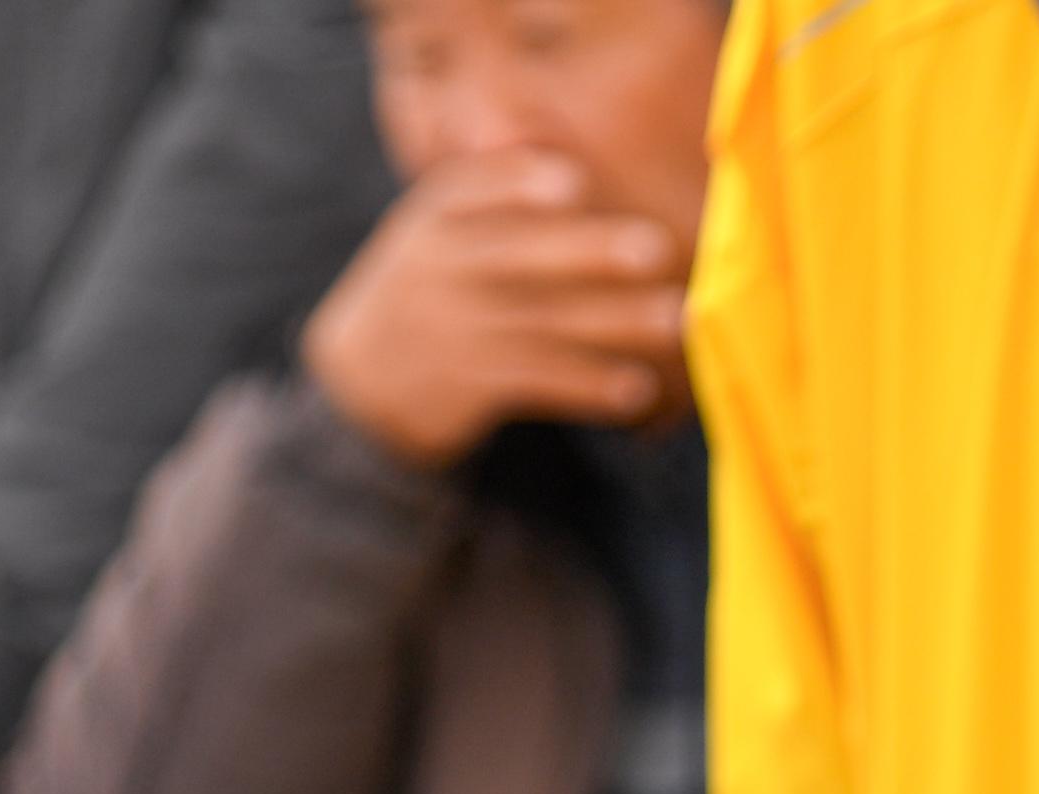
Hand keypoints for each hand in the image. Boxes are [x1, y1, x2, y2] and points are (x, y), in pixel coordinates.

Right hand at [301, 147, 694, 468]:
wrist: (363, 383)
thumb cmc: (431, 292)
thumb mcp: (439, 235)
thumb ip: (492, 198)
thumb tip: (569, 159)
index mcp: (434, 217)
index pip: (472, 190)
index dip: (519, 184)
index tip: (573, 182)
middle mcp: (439, 267)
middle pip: (520, 254)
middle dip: (590, 250)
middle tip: (656, 248)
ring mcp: (451, 327)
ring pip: (541, 321)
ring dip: (614, 322)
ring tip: (675, 321)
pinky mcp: (464, 386)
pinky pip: (537, 381)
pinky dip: (589, 384)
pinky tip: (637, 388)